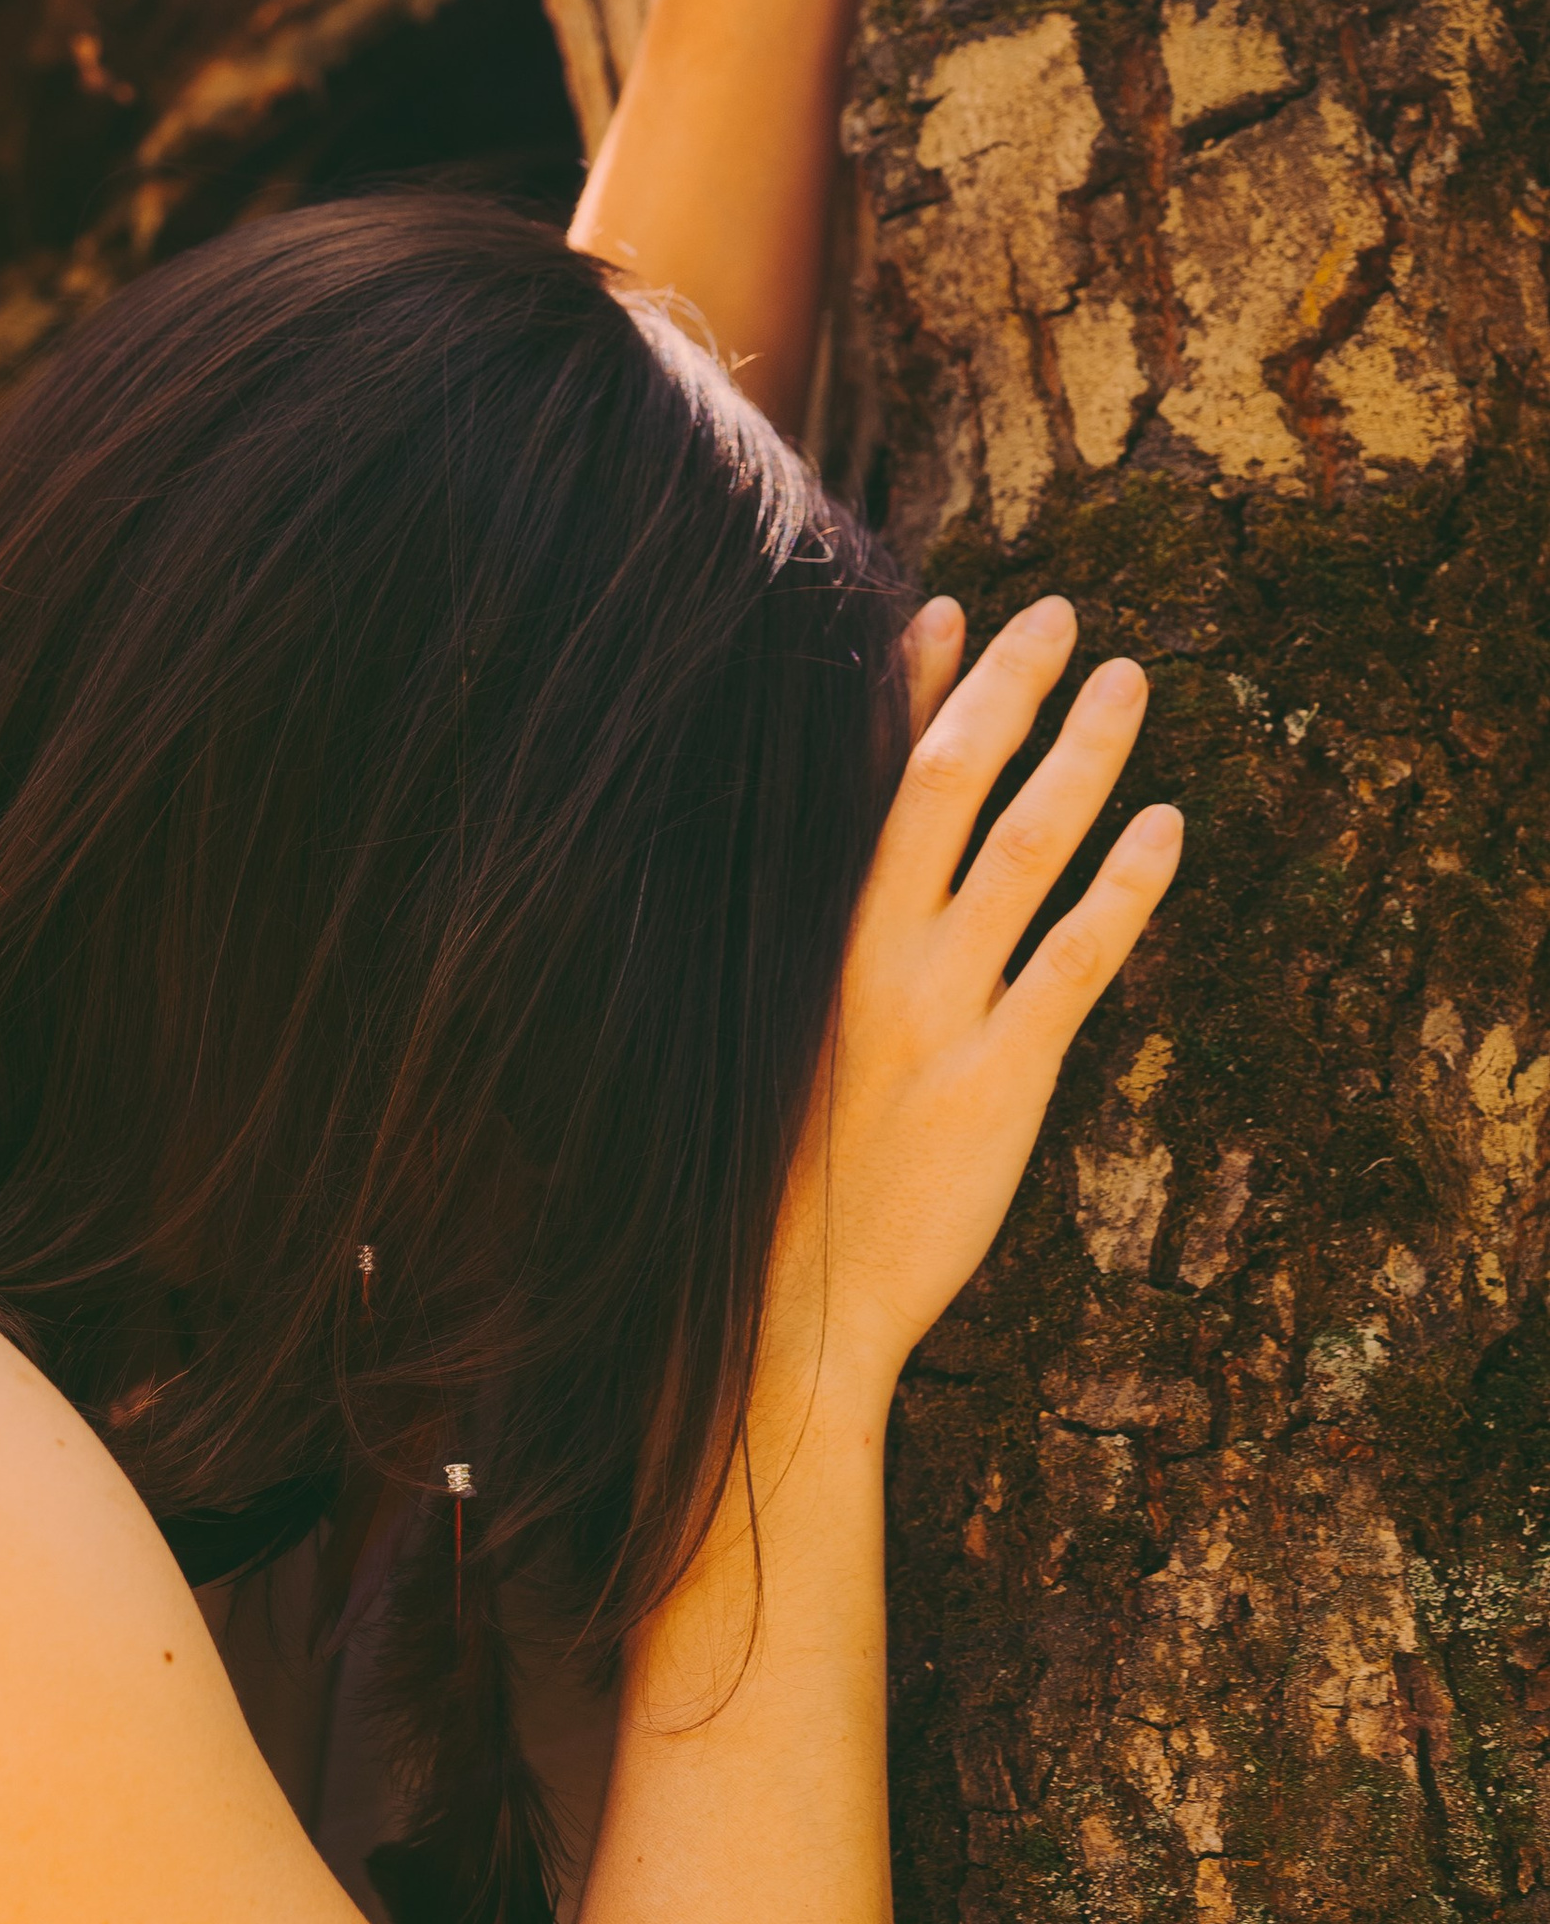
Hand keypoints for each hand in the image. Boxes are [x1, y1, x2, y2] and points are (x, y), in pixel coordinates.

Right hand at [762, 595, 1181, 1421]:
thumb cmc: (765, 1191)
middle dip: (1004, 686)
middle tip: (1061, 614)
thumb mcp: (755, 1054)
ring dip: (1081, 752)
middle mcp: (863, 958)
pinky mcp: (999, 1077)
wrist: (786, 1312)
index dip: (903, 689)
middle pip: (941, 780)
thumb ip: (801, 969)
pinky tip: (1167, 826)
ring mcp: (934, 1012)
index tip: (944, 611)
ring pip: (1019, 846)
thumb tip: (836, 904)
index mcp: (799, 944)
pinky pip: (1077, 956)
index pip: (855, 782)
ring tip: (1129, 681)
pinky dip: (1126, 883)